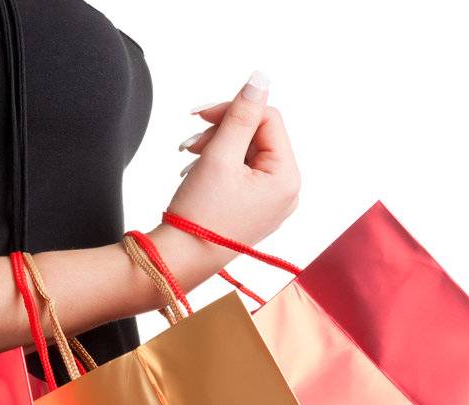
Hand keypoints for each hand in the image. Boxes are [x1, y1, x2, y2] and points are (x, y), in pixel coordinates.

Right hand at [156, 72, 300, 284]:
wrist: (181, 260)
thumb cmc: (199, 213)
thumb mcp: (219, 155)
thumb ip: (240, 114)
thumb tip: (260, 79)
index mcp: (287, 177)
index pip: (268, 118)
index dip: (234, 109)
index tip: (199, 115)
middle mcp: (288, 191)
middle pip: (259, 135)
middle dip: (222, 131)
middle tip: (189, 142)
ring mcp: (273, 203)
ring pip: (247, 153)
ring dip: (216, 146)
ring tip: (188, 158)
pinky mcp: (257, 209)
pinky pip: (243, 173)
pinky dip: (220, 165)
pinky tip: (196, 171)